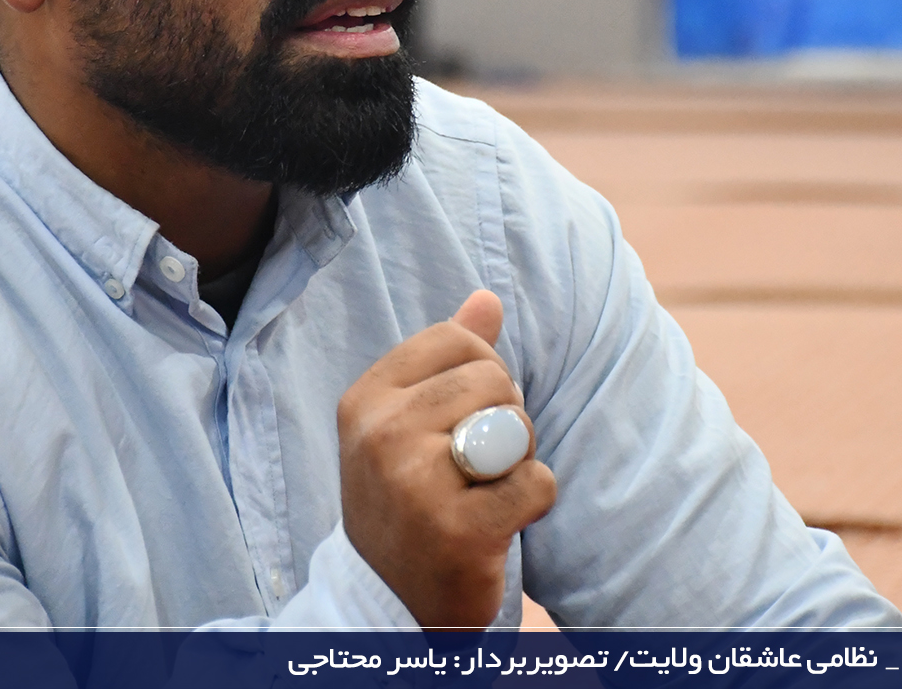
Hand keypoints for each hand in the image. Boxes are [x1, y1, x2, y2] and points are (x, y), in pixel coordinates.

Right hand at [337, 289, 556, 628]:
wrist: (387, 603)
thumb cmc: (406, 501)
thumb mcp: (407, 423)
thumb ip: (446, 358)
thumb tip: (487, 297)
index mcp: (366, 400)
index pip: (457, 339)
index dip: (482, 373)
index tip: (462, 418)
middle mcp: (381, 434)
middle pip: (493, 378)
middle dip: (504, 418)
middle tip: (474, 465)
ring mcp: (415, 483)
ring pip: (516, 426)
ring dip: (517, 460)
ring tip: (481, 492)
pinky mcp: (457, 531)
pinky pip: (535, 482)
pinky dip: (532, 503)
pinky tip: (494, 526)